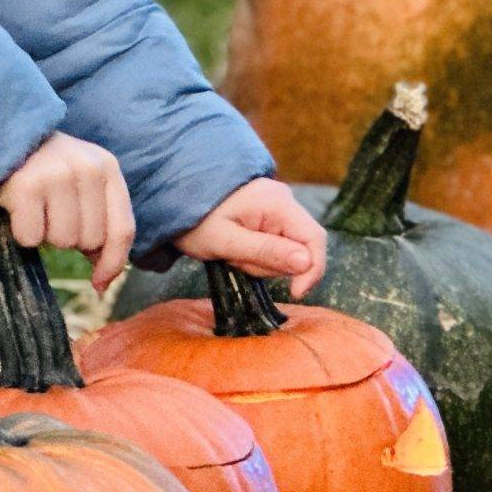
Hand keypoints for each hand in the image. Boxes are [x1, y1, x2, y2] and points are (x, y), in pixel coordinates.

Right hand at [0, 132, 136, 290]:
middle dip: (69, 238)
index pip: (123, 229)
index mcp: (107, 167)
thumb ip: (99, 222)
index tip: (99, 284)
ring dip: (44, 234)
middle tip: (50, 213)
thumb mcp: (80, 185)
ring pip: (61, 241)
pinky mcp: (27, 186)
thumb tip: (104, 280)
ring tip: (35, 207)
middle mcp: (87, 168)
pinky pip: (31, 238)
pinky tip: (17, 209)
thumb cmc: (43, 171)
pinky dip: (21, 232)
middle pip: (90, 240)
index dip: (113, 263)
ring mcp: (58, 175)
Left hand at [174, 177, 327, 295]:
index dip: (312, 269)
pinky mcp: (270, 216)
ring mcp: (278, 207)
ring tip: (232, 253)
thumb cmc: (197, 220)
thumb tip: (306, 262)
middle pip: (300, 247)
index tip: (294, 293)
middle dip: (272, 265)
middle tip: (237, 260)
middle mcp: (284, 200)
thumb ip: (266, 251)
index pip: (315, 238)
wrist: (176, 198)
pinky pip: (276, 244)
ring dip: (261, 262)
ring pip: (287, 250)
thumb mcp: (227, 242)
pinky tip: (237, 249)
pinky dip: (258, 254)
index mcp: (278, 202)